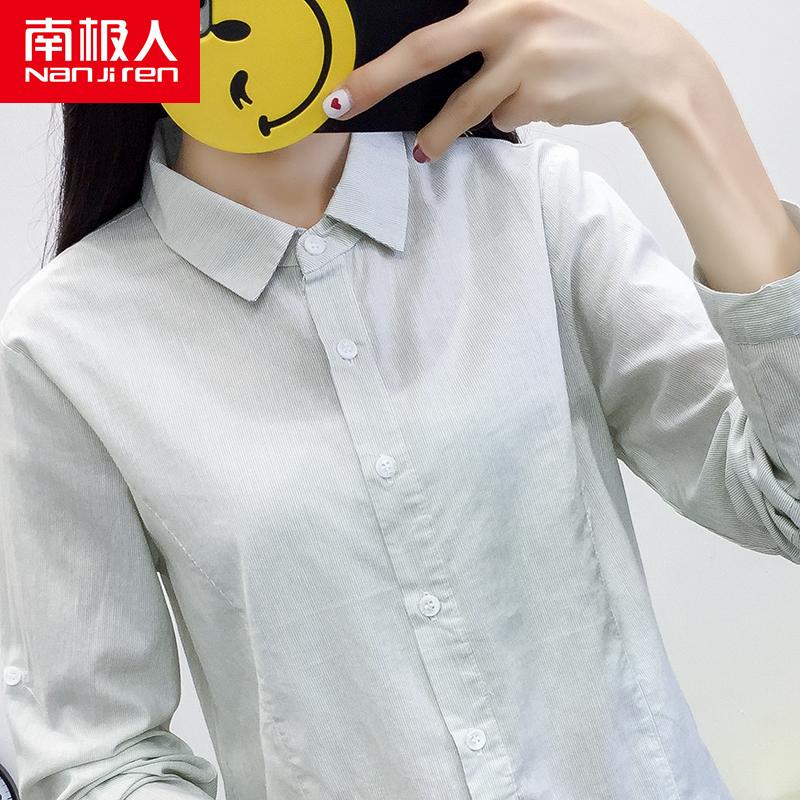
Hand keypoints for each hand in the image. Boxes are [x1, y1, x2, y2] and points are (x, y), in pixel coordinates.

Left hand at [320, 0, 704, 161]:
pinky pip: (504, 119)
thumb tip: (443, 52)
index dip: (390, 45)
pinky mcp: (539, 96)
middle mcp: (510, 15)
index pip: (435, 21)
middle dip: (377, 80)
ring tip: (425, 150)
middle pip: (428, 51)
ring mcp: (525, 57)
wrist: (650, 62)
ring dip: (440, 133)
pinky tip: (543, 99)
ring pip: (466, 104)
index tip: (348, 68)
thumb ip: (494, 20)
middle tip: (340, 103)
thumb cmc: (590, 28)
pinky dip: (512, 117)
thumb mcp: (540, 6)